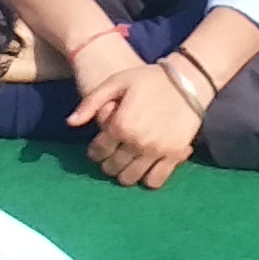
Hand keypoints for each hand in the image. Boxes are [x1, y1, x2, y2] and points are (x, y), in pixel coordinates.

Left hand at [66, 44, 205, 188]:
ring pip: (131, 178)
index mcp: (120, 124)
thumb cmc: (149, 79)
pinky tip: (146, 168)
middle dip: (109, 163)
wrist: (188, 80)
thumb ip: (91, 102)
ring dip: (125, 174)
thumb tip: (70, 123)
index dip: (95, 152)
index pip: (99, 151)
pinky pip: (156, 180)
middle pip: (113, 168)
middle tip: (113, 155)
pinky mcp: (174, 155)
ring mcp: (156, 151)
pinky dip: (148, 179)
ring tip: (128, 163)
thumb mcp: (116, 81)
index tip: (98, 148)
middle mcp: (136, 142)